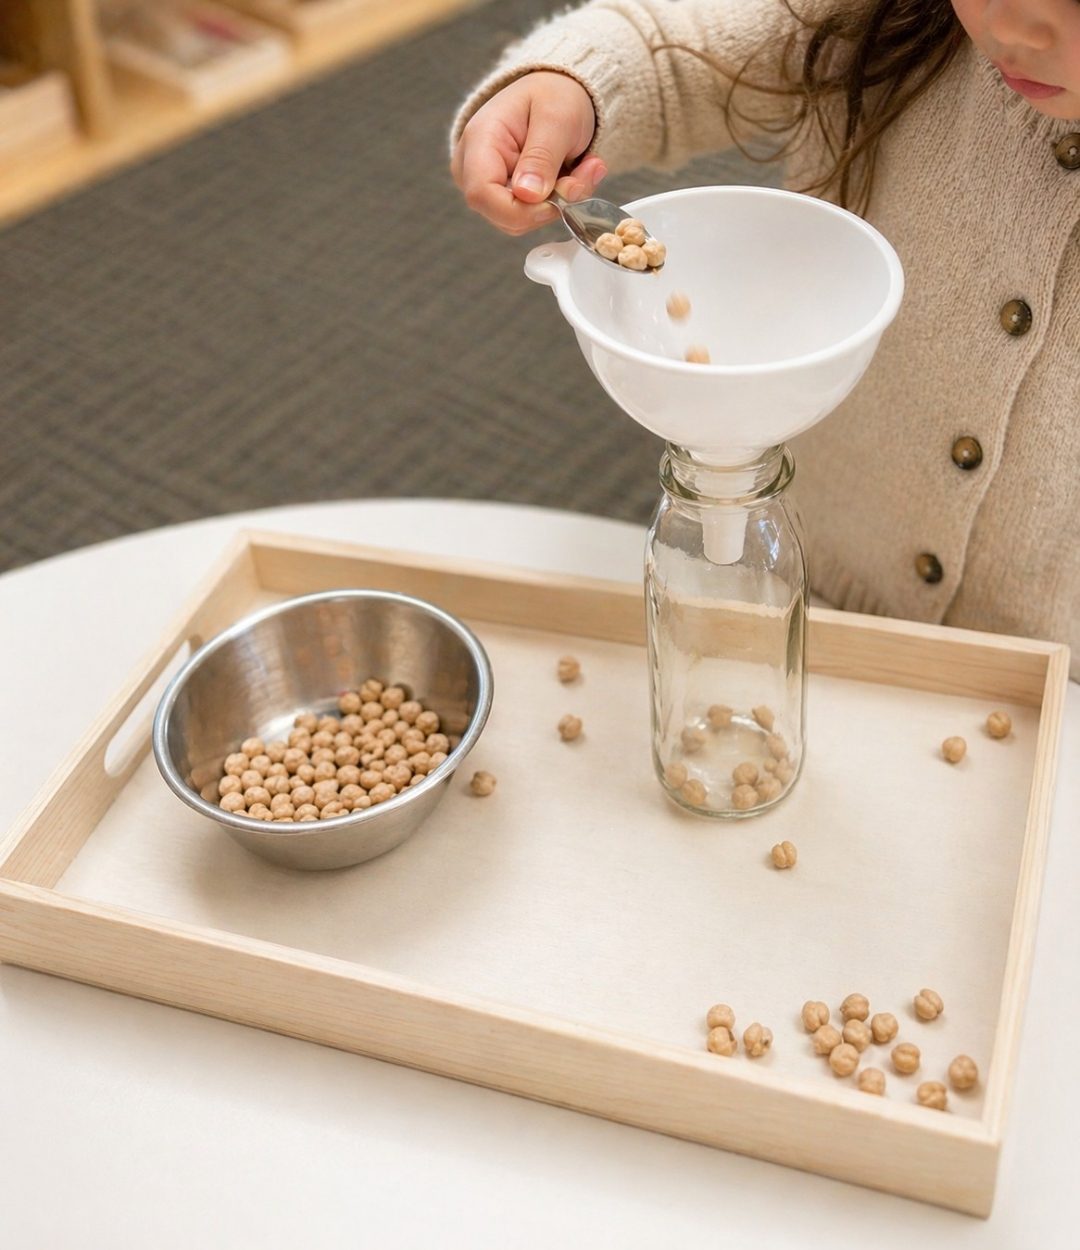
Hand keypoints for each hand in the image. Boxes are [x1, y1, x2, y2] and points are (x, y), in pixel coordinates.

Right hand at [451, 71, 606, 235]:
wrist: (558, 91)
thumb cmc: (554, 94)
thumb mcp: (557, 117)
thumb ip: (542, 157)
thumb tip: (528, 196)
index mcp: (479, 140)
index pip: (482, 195)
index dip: (523, 210)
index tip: (560, 199)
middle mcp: (473, 168)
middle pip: (505, 215)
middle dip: (552, 203)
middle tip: (587, 171)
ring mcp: (486, 186)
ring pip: (523, 220)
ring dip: (562, 201)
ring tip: (584, 167)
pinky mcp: (503, 197)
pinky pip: (532, 216)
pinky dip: (560, 201)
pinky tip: (574, 174)